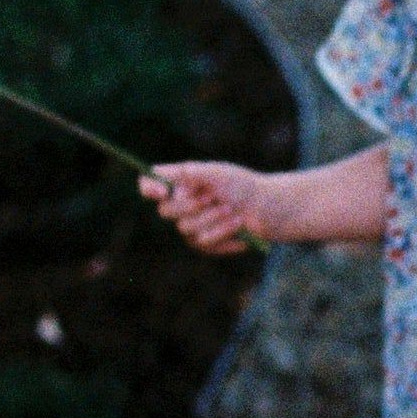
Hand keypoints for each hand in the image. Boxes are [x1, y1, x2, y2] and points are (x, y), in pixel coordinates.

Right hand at [141, 160, 269, 253]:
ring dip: (214, 220)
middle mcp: (180, 204)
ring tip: (235, 212)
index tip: (164, 192)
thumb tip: (166, 181)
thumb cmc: (243, 185)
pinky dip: (224, 233)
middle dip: (192, 206)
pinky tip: (239, 227)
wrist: (267, 209)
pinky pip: (203, 243)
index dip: (150, 188)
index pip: (149, 184)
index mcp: (180, 182)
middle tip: (214, 198)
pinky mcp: (204, 244)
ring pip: (187, 229)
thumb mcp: (218, 172)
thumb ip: (191, 173)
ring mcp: (190, 226)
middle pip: (165, 211)